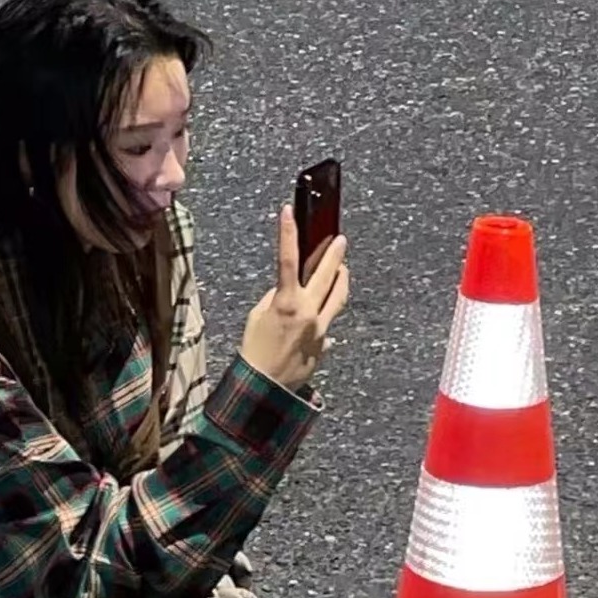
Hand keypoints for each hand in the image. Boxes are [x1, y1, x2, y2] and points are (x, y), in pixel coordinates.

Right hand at [239, 204, 348, 390]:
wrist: (264, 386)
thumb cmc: (254, 350)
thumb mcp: (257, 316)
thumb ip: (276, 297)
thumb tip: (289, 288)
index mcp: (285, 302)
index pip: (288, 258)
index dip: (288, 232)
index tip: (288, 211)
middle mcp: (307, 312)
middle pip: (326, 274)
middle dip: (334, 254)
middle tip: (340, 239)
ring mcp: (320, 328)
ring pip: (338, 296)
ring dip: (341, 279)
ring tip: (342, 269)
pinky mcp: (324, 343)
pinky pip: (329, 322)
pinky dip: (325, 314)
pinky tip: (321, 312)